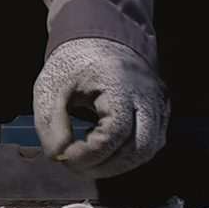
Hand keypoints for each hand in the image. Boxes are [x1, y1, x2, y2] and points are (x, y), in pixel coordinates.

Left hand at [33, 38, 167, 178]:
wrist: (98, 42)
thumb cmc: (72, 64)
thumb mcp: (49, 89)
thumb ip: (50, 123)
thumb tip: (58, 157)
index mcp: (120, 83)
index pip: (116, 132)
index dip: (90, 153)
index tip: (65, 157)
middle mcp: (147, 94)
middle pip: (140, 148)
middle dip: (106, 165)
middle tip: (74, 165)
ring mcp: (158, 103)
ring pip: (148, 150)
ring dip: (117, 164)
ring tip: (86, 158)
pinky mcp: (159, 111)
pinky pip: (150, 143)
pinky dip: (125, 154)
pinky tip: (101, 149)